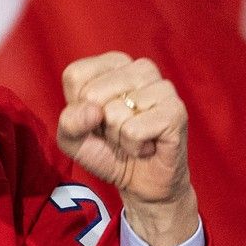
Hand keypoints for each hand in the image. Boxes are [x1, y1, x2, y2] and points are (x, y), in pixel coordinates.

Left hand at [58, 52, 197, 245]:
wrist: (141, 181)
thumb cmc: (106, 150)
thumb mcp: (72, 137)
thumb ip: (69, 121)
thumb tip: (94, 110)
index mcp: (112, 63)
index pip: (75, 75)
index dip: (77, 106)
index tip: (95, 117)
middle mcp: (140, 68)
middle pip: (92, 94)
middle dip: (99, 124)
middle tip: (117, 130)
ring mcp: (162, 87)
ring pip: (114, 113)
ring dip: (117, 136)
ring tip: (132, 136)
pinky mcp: (176, 111)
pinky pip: (134, 131)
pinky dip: (133, 147)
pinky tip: (146, 145)